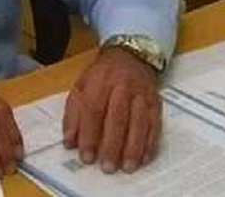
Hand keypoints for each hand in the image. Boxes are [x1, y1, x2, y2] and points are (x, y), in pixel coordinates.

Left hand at [63, 47, 161, 173]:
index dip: (89, 135)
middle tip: (107, 167)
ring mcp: (141, 94)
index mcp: (100, 80)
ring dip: (134, 147)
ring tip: (127, 167)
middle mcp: (122, 86)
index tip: (86, 156)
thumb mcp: (81, 86)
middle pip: (118, 117)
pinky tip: (144, 158)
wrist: (130, 56)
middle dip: (112, 145)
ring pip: (139, 122)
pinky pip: (155, 123)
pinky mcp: (155, 102)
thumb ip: (73, 113)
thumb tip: (69, 141)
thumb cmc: (103, 75)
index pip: (93, 109)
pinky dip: (150, 143)